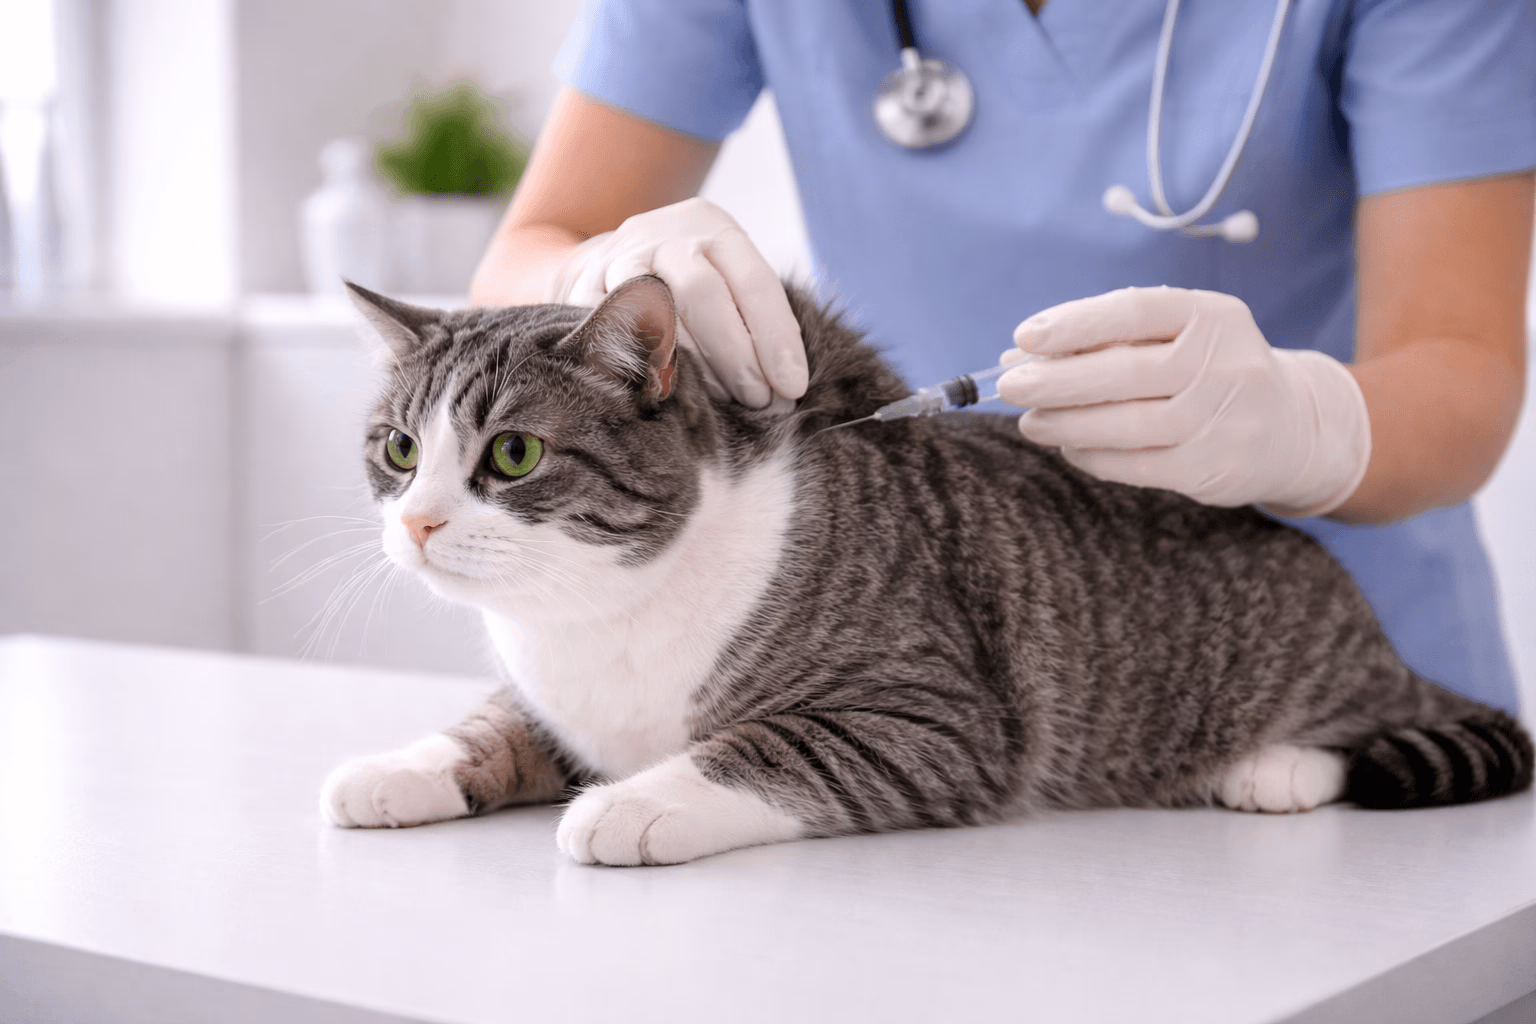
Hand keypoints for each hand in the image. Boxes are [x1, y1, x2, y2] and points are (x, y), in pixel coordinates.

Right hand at [549, 197, 807, 409]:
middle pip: (702, 293)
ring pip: (653, 314)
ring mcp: (617, 260)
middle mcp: (663, 236)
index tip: (792, 387)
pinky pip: (614, 336)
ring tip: (718, 406)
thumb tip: (785, 391)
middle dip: (736, 356)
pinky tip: (665, 397)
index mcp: (711, 227)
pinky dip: (642, 371)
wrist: (601, 262)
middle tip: (757, 402)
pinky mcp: (580, 290)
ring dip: (691, 369)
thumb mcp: (722, 279)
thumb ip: (752, 321)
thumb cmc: (683, 286)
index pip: (754, 281)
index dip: (776, 338)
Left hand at [998, 286, 1371, 517]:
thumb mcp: (1178, 336)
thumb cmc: (1210, 370)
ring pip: (1125, 424)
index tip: (1025, 337)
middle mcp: (1224, 364)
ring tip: (1030, 421)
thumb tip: (1019, 354)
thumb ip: (1108, 340)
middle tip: (1010, 386)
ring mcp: (1221, 419)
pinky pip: (1135, 464)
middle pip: (1125, 372)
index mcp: (1212, 316)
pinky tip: (1068, 446)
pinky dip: (1092, 456)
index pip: (1135, 311)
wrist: (1292, 427)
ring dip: (1065, 424)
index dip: (1075, 323)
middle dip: (1056, 380)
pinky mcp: (1211, 468)